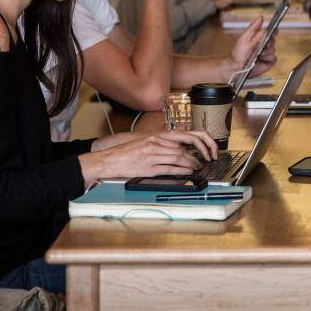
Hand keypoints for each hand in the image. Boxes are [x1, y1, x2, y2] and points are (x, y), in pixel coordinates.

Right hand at [81, 130, 217, 182]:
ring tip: (196, 168)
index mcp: (155, 138)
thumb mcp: (144, 143)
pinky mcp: (149, 168)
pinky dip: (180, 171)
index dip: (192, 146)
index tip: (198, 151)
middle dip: (193, 157)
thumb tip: (176, 151)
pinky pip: (169, 169)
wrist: (110, 160)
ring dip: (189, 164)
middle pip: (180, 150)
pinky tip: (186, 172)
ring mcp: (152, 156)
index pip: (179, 140)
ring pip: (178, 158)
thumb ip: (160, 145)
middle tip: (200, 162)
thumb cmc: (126, 153)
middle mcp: (155, 145)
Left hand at [226, 16, 277, 78]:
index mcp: (259, 37)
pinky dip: (267, 58)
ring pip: (273, 49)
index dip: (272, 31)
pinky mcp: (269, 61)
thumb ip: (254, 27)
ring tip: (256, 54)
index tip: (270, 33)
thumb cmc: (238, 53)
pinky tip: (260, 59)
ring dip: (265, 51)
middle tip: (259, 45)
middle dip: (267, 42)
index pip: (271, 31)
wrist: (236, 67)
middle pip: (273, 40)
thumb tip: (260, 17)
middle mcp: (265, 45)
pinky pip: (273, 58)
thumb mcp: (245, 37)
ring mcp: (267, 53)